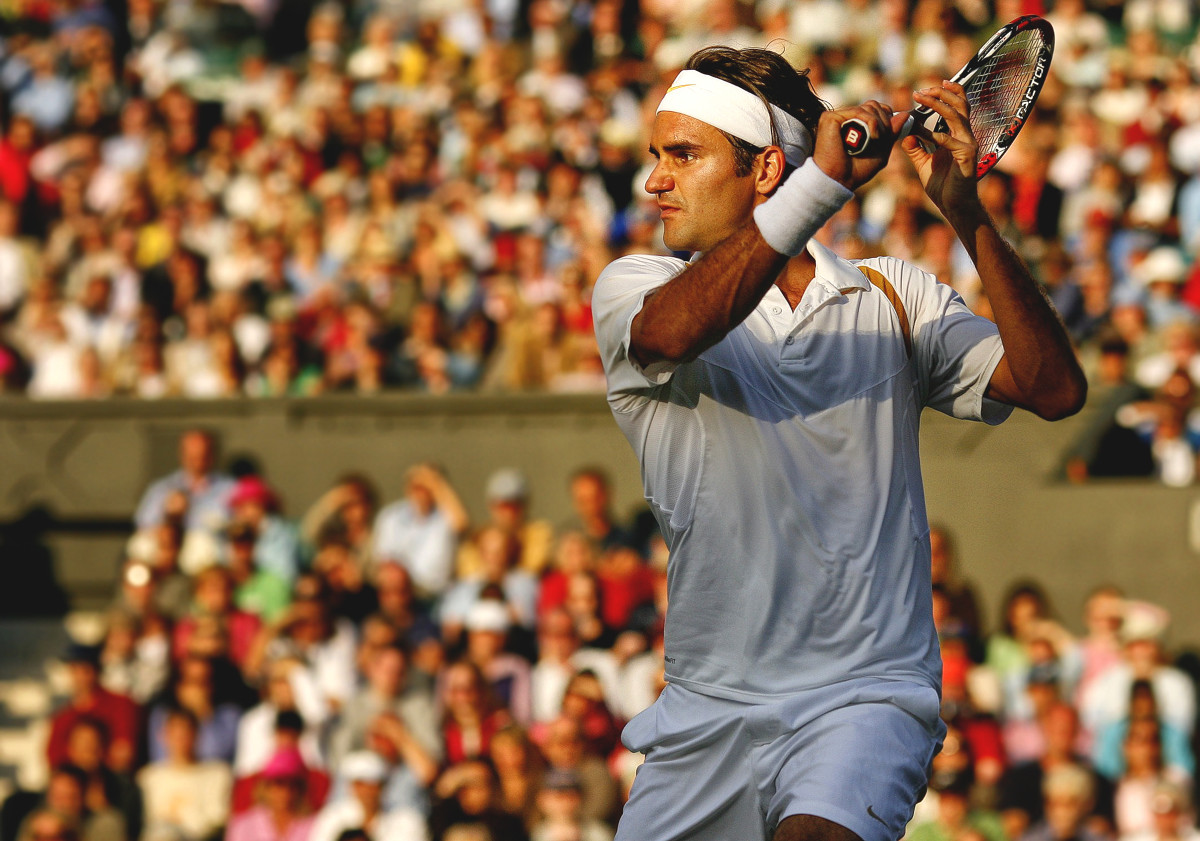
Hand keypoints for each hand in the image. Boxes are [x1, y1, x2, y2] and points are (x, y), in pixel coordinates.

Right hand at [813, 101, 909, 190]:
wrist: (838, 181)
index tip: (889, 133)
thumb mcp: (881, 151)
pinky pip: (858, 111)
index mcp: (854, 124)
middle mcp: (844, 118)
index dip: (887, 117)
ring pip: (868, 107)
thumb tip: (906, 114)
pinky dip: (871, 122)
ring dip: (879, 124)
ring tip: (876, 139)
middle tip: (882, 139)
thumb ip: (891, 133)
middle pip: (873, 105)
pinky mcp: (830, 118)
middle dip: (885, 121)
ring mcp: (837, 117)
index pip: (875, 108)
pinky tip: (873, 135)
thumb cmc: (856, 171)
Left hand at [901, 82, 982, 217]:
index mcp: (956, 135)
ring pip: (957, 115)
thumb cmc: (942, 185)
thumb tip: (905, 135)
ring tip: (921, 98)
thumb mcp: (923, 163)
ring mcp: (968, 144)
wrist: (953, 205)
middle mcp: (965, 135)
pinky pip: (952, 141)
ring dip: (938, 104)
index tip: (920, 92)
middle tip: (920, 91)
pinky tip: (922, 132)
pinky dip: (937, 135)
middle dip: (940, 93)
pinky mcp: (968, 156)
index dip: (942, 94)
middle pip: (959, 104)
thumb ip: (915, 149)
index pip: (955, 107)